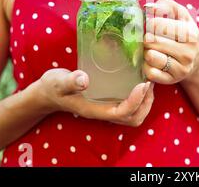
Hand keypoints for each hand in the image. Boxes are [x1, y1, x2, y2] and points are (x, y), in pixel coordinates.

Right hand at [34, 68, 154, 126]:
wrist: (49, 93)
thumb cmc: (53, 87)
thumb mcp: (58, 81)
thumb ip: (70, 81)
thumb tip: (84, 79)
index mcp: (94, 110)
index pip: (122, 113)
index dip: (136, 101)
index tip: (142, 83)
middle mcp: (103, 112)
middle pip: (133, 118)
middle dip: (145, 103)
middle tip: (149, 83)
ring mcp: (107, 109)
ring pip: (134, 115)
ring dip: (145, 102)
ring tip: (148, 82)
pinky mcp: (109, 103)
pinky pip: (130, 107)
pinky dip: (140, 97)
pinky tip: (139, 80)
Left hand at [143, 0, 198, 84]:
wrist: (196, 59)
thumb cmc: (184, 33)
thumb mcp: (180, 15)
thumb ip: (166, 5)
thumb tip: (149, 7)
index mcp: (190, 33)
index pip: (156, 24)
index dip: (150, 23)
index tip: (153, 26)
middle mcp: (188, 52)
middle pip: (151, 40)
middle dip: (147, 38)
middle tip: (151, 39)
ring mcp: (181, 68)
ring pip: (150, 56)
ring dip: (146, 52)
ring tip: (152, 50)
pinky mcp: (172, 80)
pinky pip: (150, 73)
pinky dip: (146, 67)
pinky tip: (152, 63)